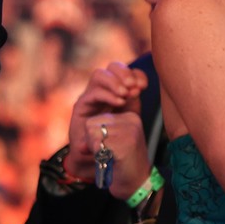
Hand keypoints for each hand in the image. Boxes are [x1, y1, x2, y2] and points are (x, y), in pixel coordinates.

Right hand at [66, 62, 146, 178]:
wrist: (100, 156)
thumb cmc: (117, 135)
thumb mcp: (130, 116)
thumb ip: (134, 101)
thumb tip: (137, 89)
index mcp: (117, 89)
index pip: (126, 71)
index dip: (136, 74)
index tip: (144, 86)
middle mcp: (102, 89)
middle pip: (111, 67)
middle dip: (124, 73)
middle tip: (134, 87)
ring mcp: (90, 96)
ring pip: (99, 75)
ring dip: (114, 81)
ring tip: (125, 94)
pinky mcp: (81, 107)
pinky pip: (92, 93)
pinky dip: (107, 95)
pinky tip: (118, 103)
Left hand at [82, 110, 153, 200]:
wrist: (137, 182)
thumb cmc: (123, 164)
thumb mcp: (112, 143)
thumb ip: (97, 136)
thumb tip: (80, 145)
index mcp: (129, 117)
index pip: (95, 119)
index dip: (92, 136)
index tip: (105, 146)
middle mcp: (131, 120)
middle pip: (91, 124)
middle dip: (92, 142)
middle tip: (106, 152)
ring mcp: (130, 131)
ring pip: (93, 134)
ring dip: (95, 150)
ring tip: (109, 156)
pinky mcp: (126, 143)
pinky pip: (98, 146)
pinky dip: (99, 156)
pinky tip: (110, 160)